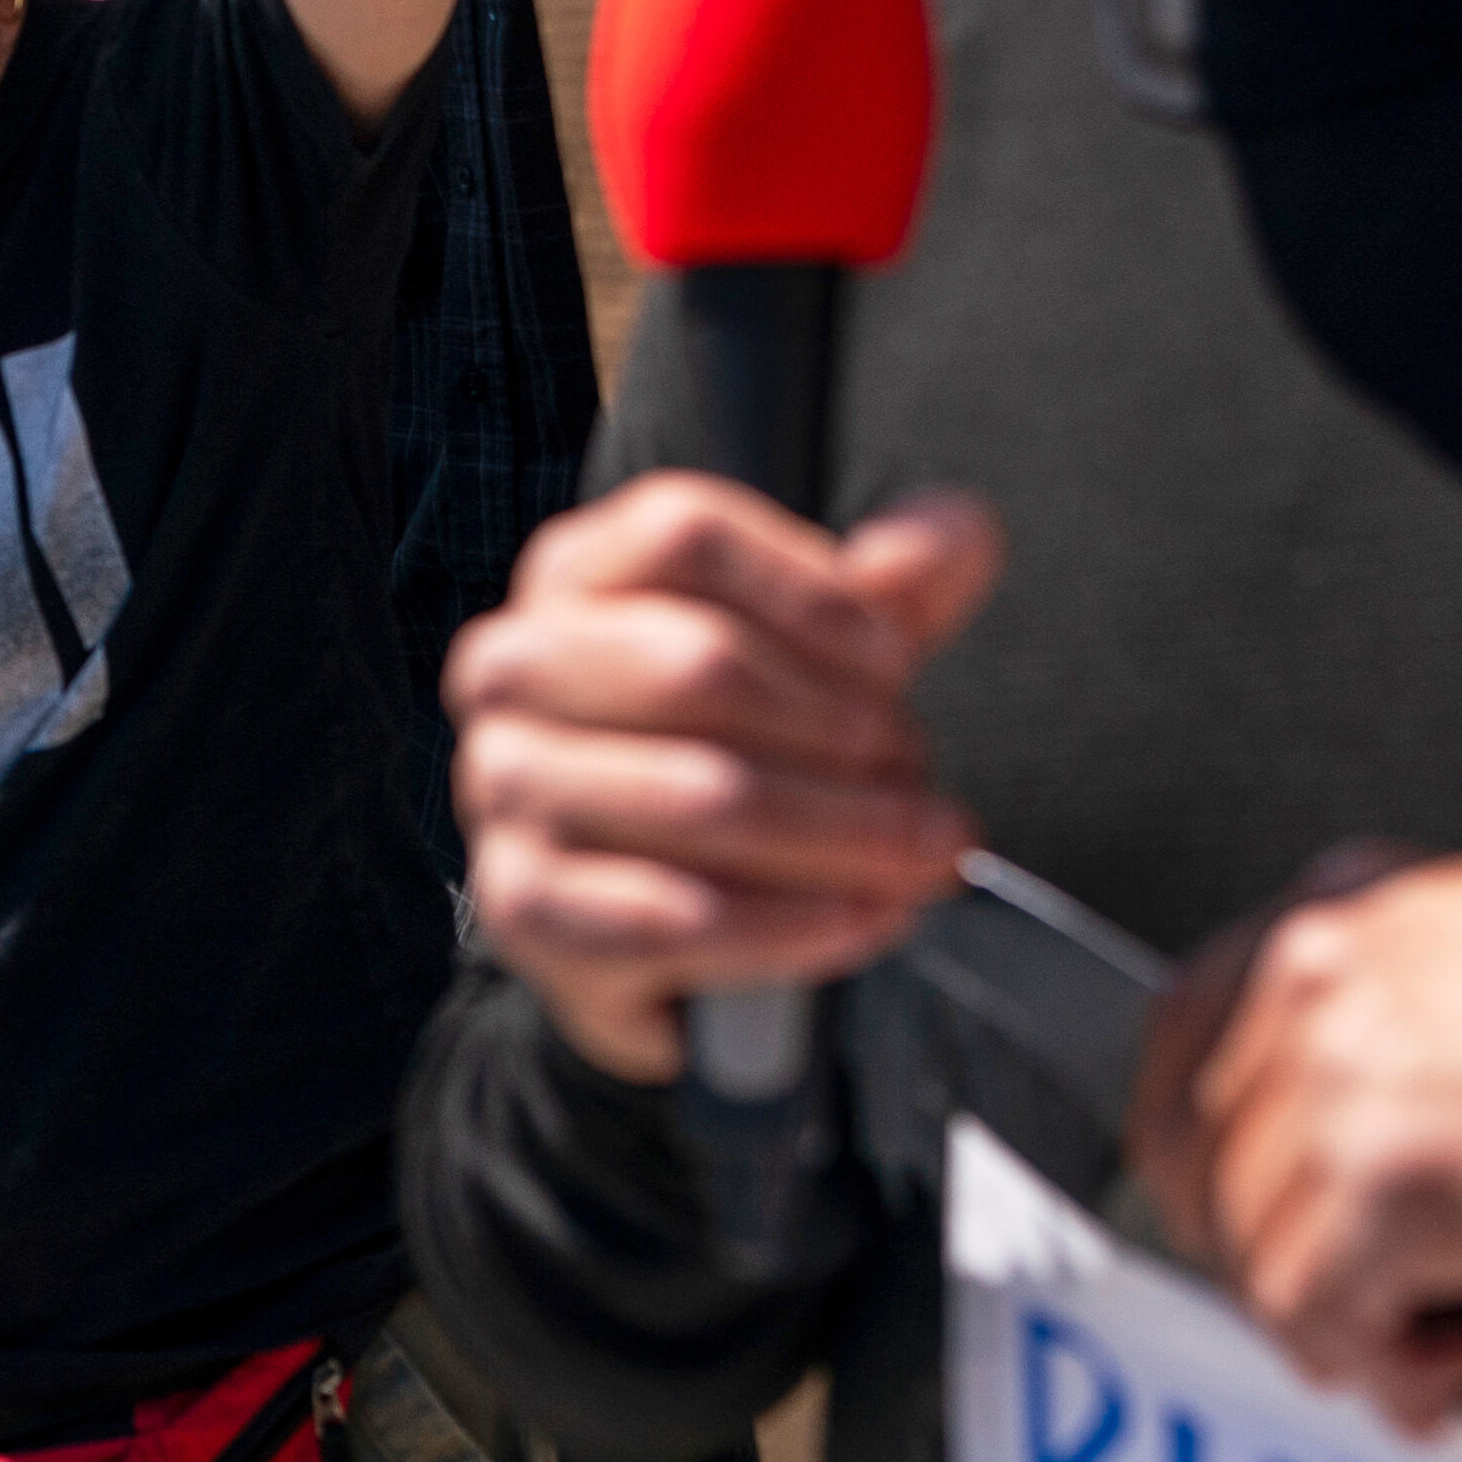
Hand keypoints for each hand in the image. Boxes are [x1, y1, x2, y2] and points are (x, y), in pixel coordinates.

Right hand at [451, 474, 1001, 1079]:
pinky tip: (861, 922)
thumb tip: (956, 533)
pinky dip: (790, 925)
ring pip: (699, 796)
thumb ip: (888, 593)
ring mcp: (505, 784)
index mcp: (575, 573)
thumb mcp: (815, 662)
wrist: (644, 928)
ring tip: (921, 857)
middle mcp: (515, 665)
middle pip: (699, 665)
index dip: (813, 597)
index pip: (685, 536)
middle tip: (923, 780)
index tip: (897, 661)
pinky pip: (673, 916)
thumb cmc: (727, 759)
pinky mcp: (524, 905)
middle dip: (845, 733)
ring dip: (841, 833)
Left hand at [1131, 854, 1461, 1435]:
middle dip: (1247, 1246)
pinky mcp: (1383, 1182)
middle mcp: (1315, 985)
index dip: (1197, 1142)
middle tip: (1329, 1304)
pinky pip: (1307, 1307)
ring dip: (1329, 1322)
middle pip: (1196, 1147)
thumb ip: (1387, 1008)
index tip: (1229, 1205)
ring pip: (1249, 1242)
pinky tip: (1442, 1366)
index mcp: (1337, 915)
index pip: (1187, 1029)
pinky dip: (1368, 1359)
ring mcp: (1338, 1082)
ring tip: (1419, 1352)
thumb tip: (1333, 1130)